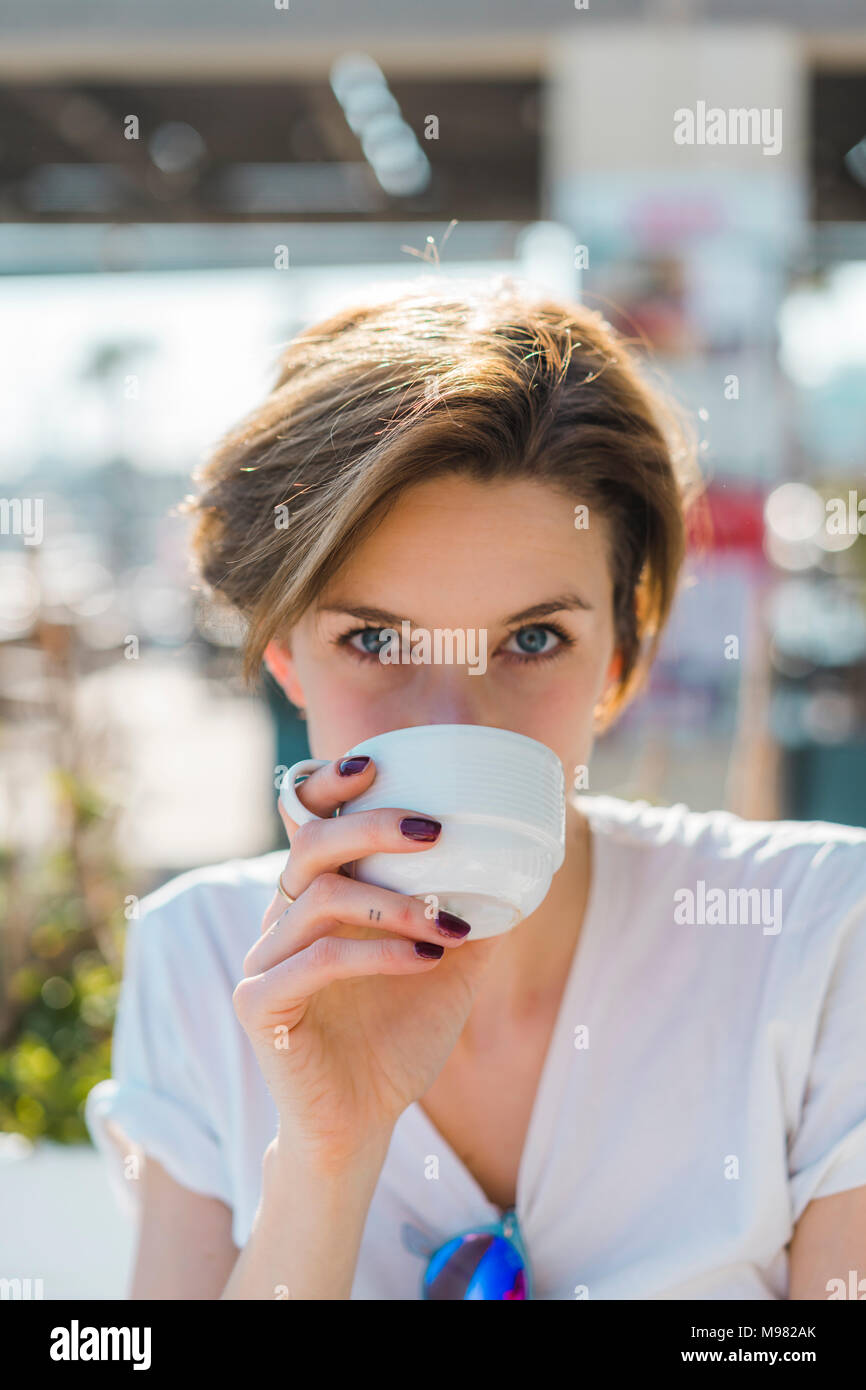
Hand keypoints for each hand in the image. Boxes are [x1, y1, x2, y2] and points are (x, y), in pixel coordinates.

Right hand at [233, 753, 499, 1172]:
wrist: (361, 1124)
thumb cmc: (397, 1040)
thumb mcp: (447, 969)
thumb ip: (471, 918)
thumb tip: (523, 873)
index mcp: (316, 899)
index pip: (303, 821)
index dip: (328, 784)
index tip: (375, 765)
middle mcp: (282, 919)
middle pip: (311, 845)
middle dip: (374, 826)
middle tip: (434, 831)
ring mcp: (264, 960)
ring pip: (318, 898)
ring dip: (393, 902)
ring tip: (449, 923)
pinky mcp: (260, 1005)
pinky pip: (314, 962)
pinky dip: (376, 954)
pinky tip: (426, 960)